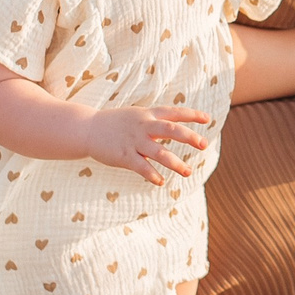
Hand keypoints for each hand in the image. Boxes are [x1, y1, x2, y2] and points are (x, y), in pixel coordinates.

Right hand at [82, 104, 212, 184]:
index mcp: (148, 115)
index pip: (174, 112)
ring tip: (187, 172)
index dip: (191, 115)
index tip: (208, 119)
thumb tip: (177, 126)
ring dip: (175, 163)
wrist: (87, 129)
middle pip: (170, 130)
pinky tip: (160, 182)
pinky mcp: (123, 156)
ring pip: (159, 153)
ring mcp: (133, 141)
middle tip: (203, 144)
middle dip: (189, 137)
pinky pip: (141, 167)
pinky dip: (152, 175)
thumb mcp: (137, 115)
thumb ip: (156, 120)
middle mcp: (143, 126)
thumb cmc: (116, 123)